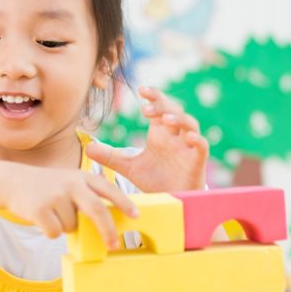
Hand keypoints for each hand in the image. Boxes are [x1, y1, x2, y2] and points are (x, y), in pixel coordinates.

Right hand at [7, 167, 137, 249]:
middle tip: (114, 245)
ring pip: (72, 227)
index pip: (108, 189)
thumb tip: (107, 226)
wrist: (13, 181)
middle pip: (96, 210)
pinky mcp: (39, 208)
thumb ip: (88, 197)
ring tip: (53, 213)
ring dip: (64, 227)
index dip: (124, 203)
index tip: (135, 216)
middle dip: (107, 230)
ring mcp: (54, 195)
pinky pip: (55, 232)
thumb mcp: (70, 182)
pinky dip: (50, 231)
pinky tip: (42, 218)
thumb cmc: (48, 187)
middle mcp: (70, 184)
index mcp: (82, 177)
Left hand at [86, 86, 207, 192]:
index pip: (159, 107)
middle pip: (174, 111)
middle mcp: (174, 136)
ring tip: (166, 120)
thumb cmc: (155, 179)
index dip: (154, 96)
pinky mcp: (197, 162)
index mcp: (159, 133)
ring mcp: (187, 148)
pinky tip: (191, 138)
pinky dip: (198, 141)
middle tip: (146, 108)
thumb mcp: (129, 167)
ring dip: (180, 119)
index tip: (141, 90)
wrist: (171, 202)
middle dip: (162, 106)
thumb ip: (110, 156)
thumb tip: (87, 148)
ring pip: (190, 125)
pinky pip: (202, 147)